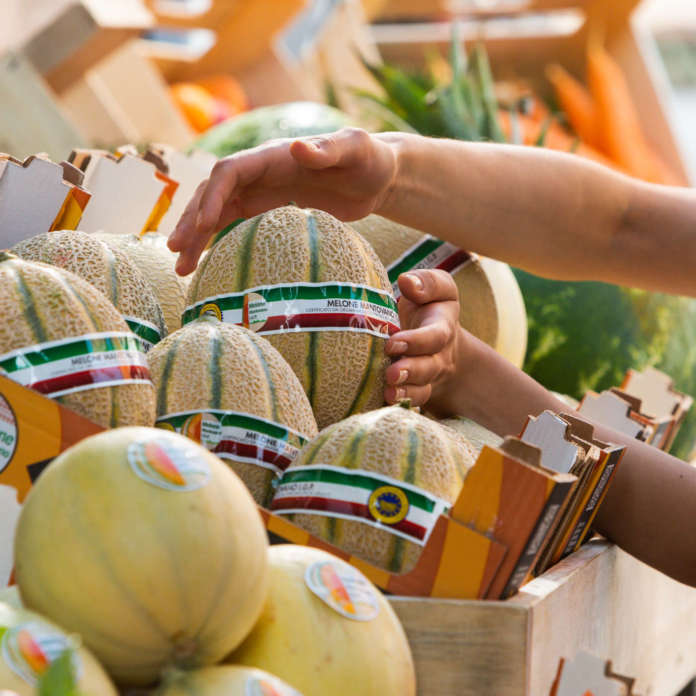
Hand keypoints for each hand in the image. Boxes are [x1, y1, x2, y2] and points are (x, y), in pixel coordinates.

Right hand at [168, 128, 398, 274]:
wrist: (378, 176)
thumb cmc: (369, 159)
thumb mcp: (354, 149)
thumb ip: (328, 150)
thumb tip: (296, 147)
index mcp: (273, 156)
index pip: (230, 172)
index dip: (212, 196)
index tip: (203, 225)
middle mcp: (260, 172)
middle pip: (214, 193)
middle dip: (192, 220)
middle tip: (176, 251)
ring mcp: (262, 191)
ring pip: (218, 212)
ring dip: (197, 236)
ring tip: (180, 267)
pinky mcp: (269, 209)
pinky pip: (234, 224)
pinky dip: (216, 241)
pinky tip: (203, 262)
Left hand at [384, 269, 462, 409]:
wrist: (439, 344)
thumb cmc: (428, 309)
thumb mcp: (437, 289)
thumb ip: (427, 282)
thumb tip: (406, 281)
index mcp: (442, 326)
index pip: (436, 335)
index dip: (417, 341)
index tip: (393, 342)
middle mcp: (438, 354)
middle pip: (429, 366)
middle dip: (411, 370)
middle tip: (392, 373)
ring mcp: (428, 376)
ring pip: (422, 388)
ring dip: (406, 391)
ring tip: (389, 392)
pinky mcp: (416, 390)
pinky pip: (413, 401)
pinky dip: (400, 403)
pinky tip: (384, 402)